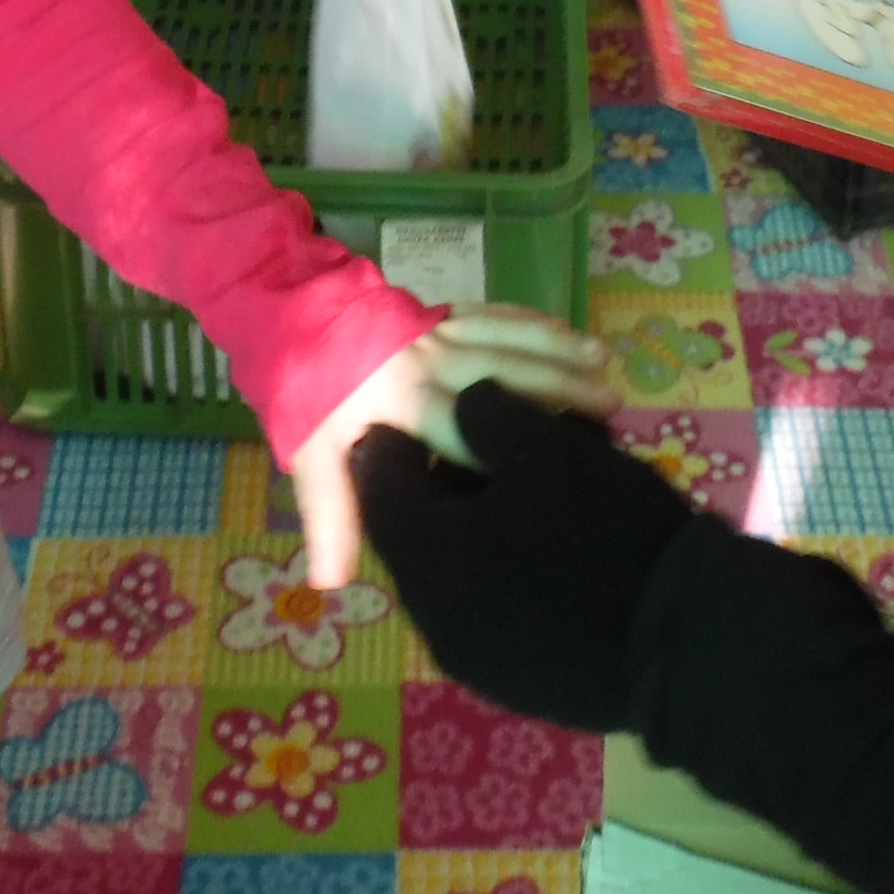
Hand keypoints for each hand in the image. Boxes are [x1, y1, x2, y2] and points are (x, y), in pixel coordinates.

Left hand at [286, 306, 614, 588]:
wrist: (281, 309)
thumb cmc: (297, 390)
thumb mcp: (309, 455)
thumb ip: (331, 515)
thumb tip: (331, 584)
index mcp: (407, 404)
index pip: (468, 436)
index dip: (511, 458)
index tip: (562, 477)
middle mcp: (433, 364)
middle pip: (508, 376)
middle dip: (561, 390)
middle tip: (613, 409)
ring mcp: (441, 331)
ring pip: (510, 340)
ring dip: (559, 352)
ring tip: (605, 366)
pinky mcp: (441, 311)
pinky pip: (495, 314)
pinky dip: (531, 323)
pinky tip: (565, 331)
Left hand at [351, 380, 704, 732]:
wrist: (689, 636)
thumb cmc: (608, 529)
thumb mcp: (546, 450)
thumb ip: (486, 417)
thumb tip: (460, 405)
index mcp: (424, 551)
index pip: (380, 483)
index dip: (407, 435)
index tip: (442, 407)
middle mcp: (430, 612)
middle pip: (417, 529)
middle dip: (450, 476)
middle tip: (497, 442)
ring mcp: (472, 656)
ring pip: (455, 570)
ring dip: (482, 520)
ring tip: (534, 485)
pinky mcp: (514, 680)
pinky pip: (488, 609)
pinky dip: (505, 566)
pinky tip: (549, 542)